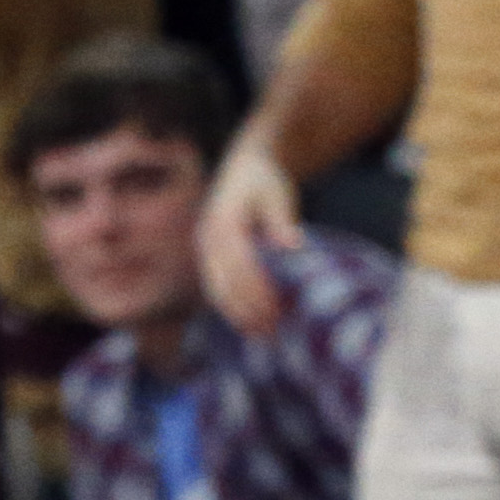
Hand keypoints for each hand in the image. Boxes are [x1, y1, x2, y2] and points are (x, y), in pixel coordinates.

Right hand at [198, 136, 303, 336]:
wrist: (245, 165)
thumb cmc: (265, 179)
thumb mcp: (277, 192)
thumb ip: (282, 219)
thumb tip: (293, 244)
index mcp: (223, 222)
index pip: (239, 264)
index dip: (255, 290)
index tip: (274, 311)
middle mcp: (208, 237)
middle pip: (223, 281)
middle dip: (245, 310)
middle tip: (269, 333)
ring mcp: (206, 247)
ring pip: (216, 288)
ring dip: (236, 313)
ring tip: (261, 335)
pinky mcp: (210, 254)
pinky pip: (217, 284)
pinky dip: (231, 304)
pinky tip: (249, 322)